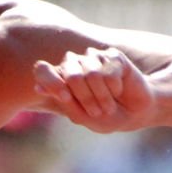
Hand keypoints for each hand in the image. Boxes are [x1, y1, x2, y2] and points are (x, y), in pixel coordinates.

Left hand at [33, 47, 154, 132]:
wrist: (134, 113)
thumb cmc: (104, 117)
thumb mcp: (81, 116)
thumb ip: (61, 101)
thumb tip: (37, 87)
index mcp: (59, 78)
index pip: (43, 70)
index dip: (52, 83)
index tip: (65, 98)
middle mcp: (73, 64)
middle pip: (71, 75)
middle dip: (86, 98)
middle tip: (97, 112)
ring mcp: (92, 57)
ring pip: (92, 73)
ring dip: (103, 96)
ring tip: (108, 105)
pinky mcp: (112, 55)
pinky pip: (109, 71)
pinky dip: (115, 88)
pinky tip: (118, 90)